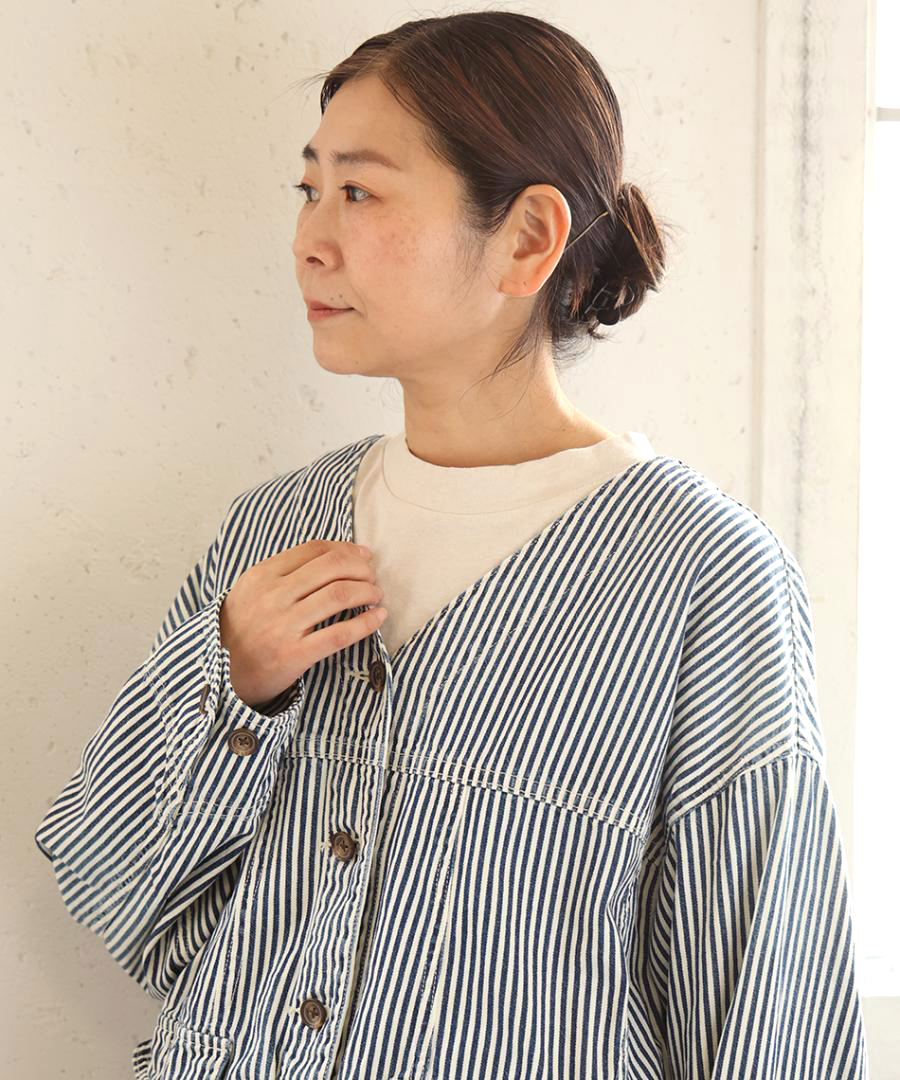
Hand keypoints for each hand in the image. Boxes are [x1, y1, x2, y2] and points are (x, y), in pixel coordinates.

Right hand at [219, 540, 385, 707]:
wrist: (223, 675)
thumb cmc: (242, 630)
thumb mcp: (251, 591)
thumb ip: (283, 572)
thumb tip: (334, 556)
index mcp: (262, 576)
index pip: (314, 550)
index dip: (346, 549)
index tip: (363, 556)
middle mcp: (272, 597)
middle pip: (332, 568)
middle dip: (361, 569)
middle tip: (372, 576)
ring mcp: (283, 626)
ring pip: (340, 595)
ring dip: (367, 591)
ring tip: (376, 595)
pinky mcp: (295, 654)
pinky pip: (340, 634)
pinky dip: (366, 623)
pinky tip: (378, 617)